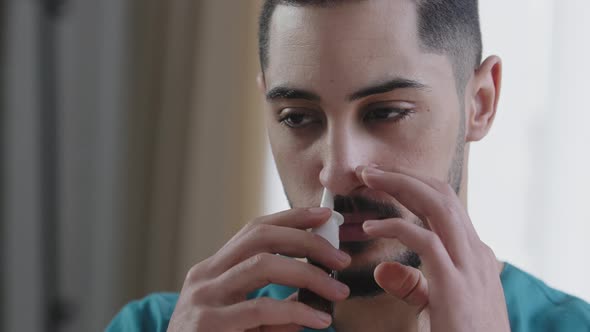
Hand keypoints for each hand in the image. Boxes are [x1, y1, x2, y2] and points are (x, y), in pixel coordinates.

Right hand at [167, 208, 350, 331]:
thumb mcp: (243, 321)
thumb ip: (273, 306)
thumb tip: (313, 293)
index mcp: (213, 270)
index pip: (254, 230)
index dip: (291, 218)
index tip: (325, 215)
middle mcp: (204, 276)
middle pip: (260, 237)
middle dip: (306, 241)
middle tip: (340, 257)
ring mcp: (202, 298)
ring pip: (262, 265)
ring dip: (308, 274)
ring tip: (338, 290)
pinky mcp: (207, 324)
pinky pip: (259, 309)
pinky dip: (295, 312)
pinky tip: (318, 320)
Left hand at [356, 165, 509, 331]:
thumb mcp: (438, 303)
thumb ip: (413, 284)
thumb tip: (382, 269)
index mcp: (472, 253)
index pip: (445, 204)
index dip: (413, 185)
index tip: (383, 178)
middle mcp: (474, 251)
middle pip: (441, 195)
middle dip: (403, 175)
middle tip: (369, 169)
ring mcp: (468, 265)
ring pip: (437, 206)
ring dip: (399, 186)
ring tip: (368, 178)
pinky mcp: (454, 284)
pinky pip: (424, 241)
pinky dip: (395, 228)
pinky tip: (371, 228)